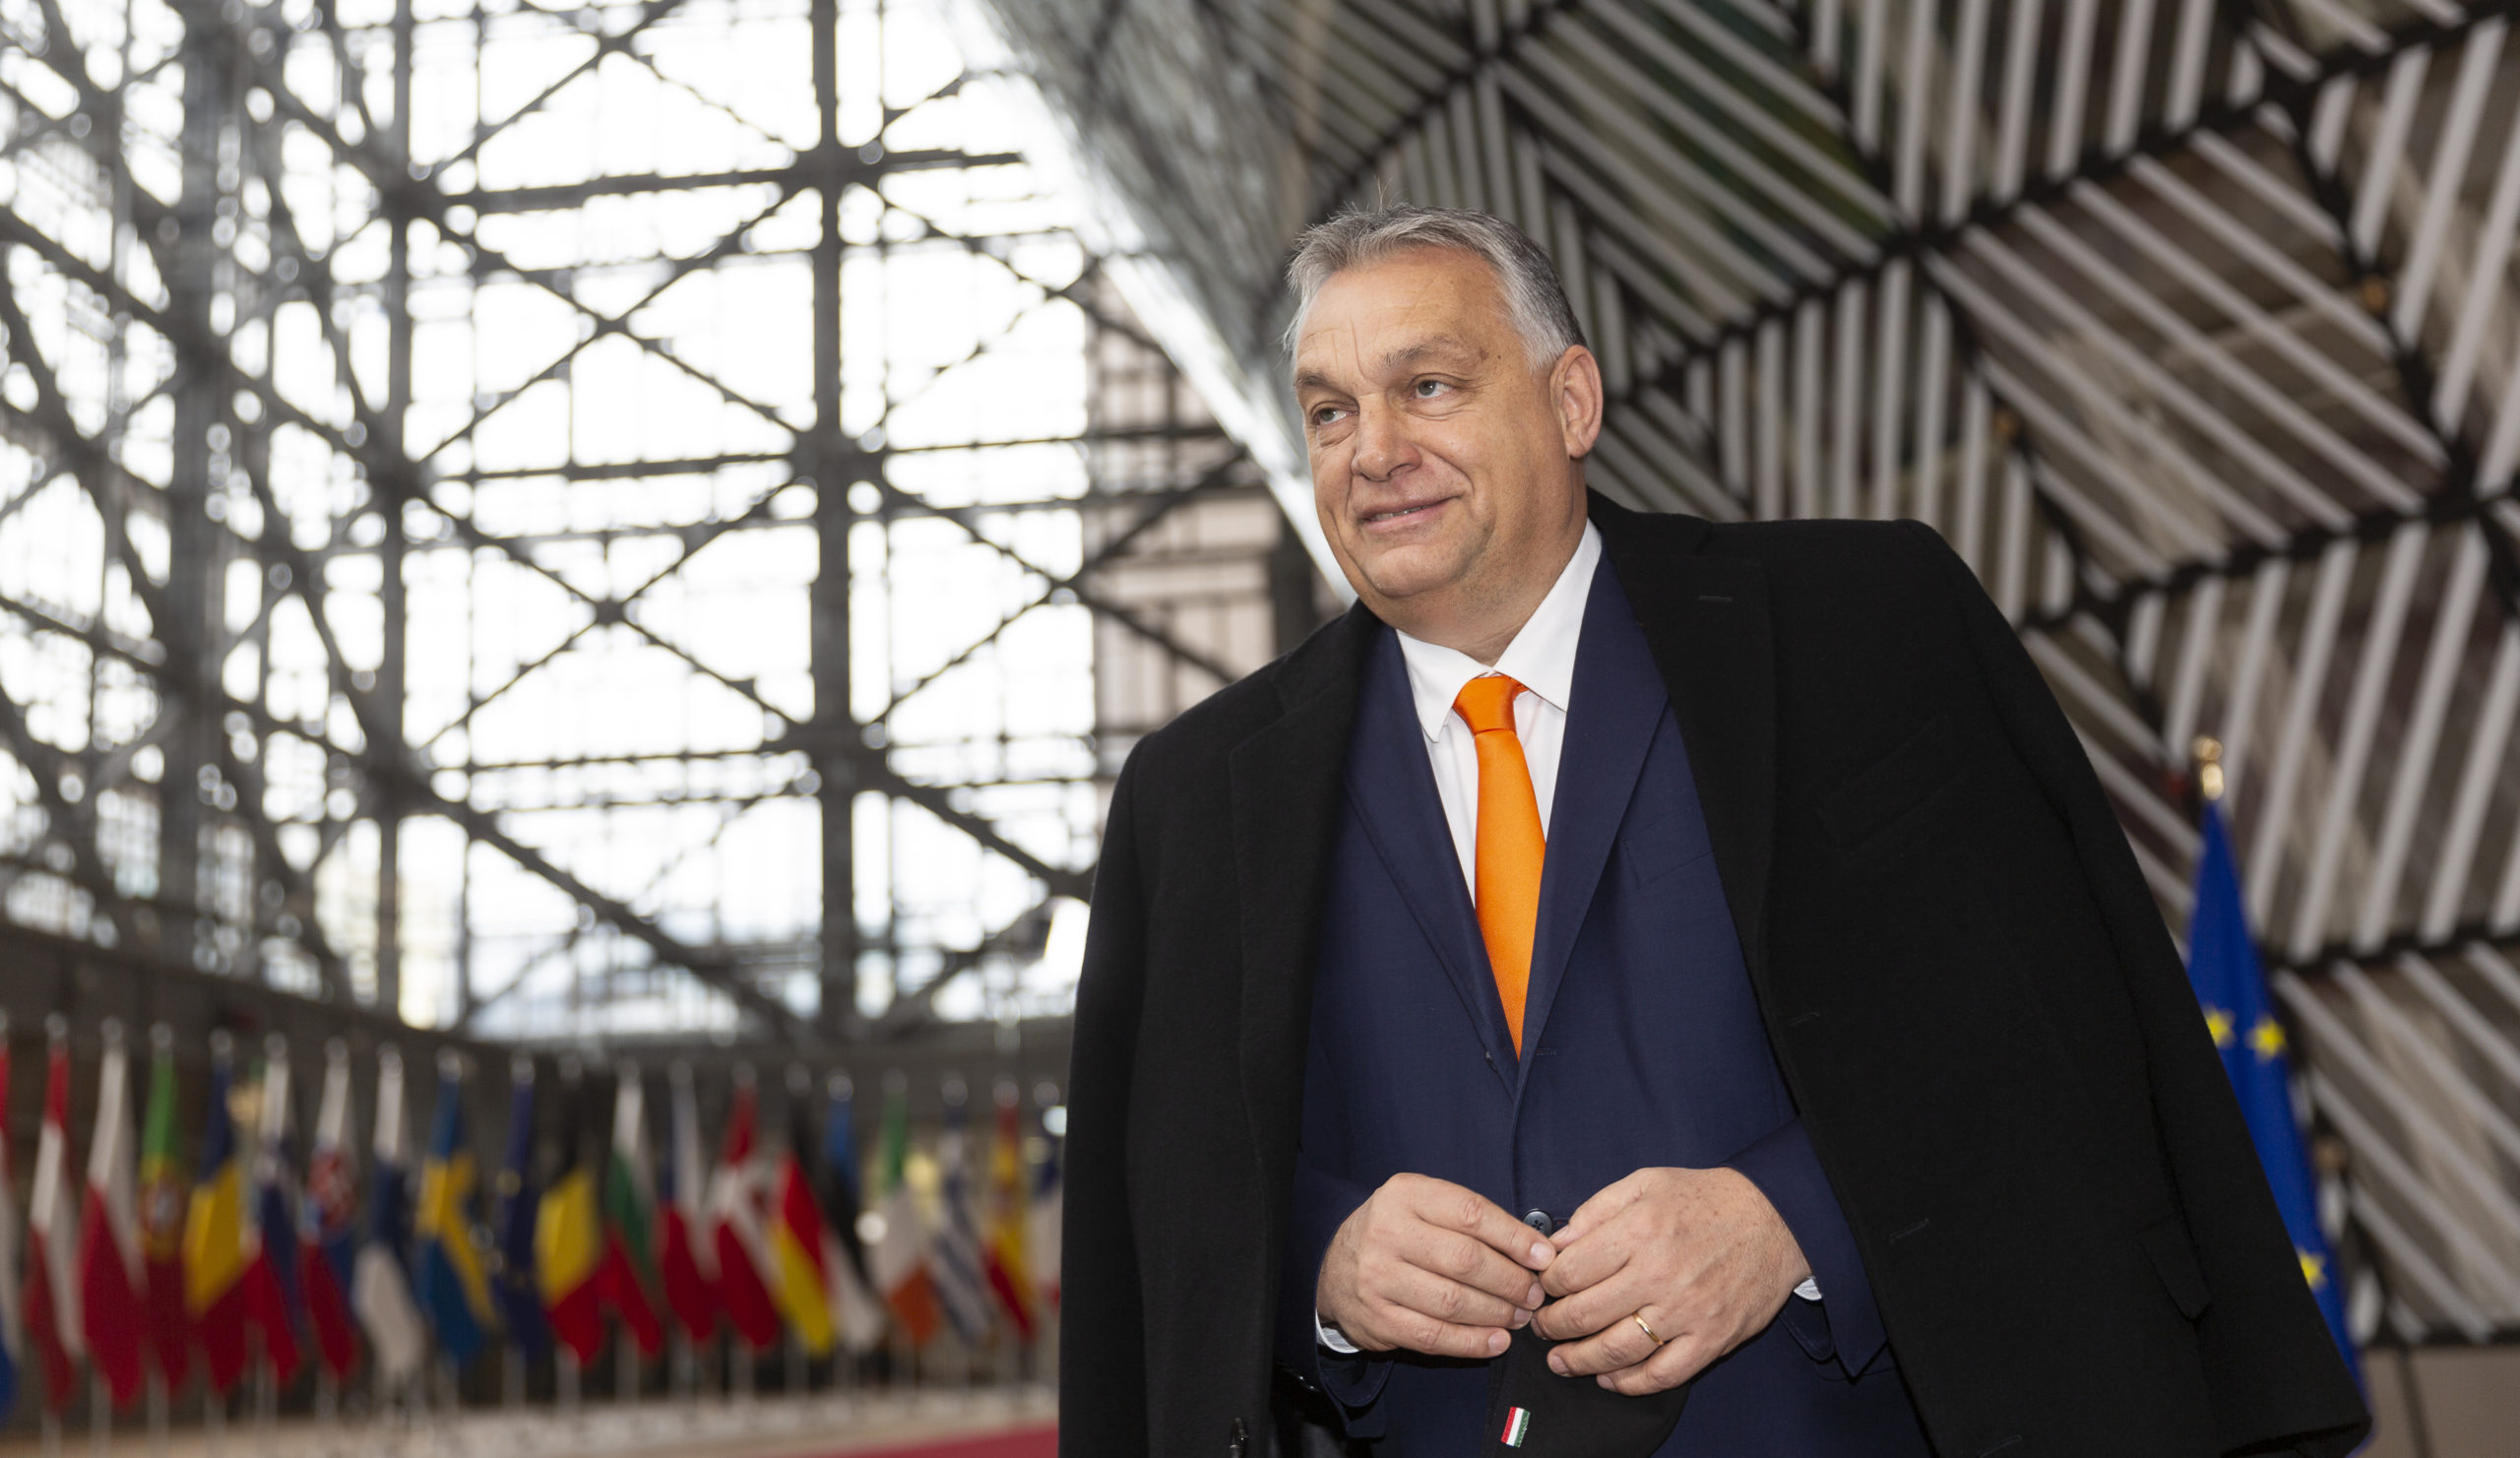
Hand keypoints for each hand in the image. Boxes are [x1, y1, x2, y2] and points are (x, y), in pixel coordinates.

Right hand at [1316, 1173, 1554, 1358]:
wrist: (1333, 1266)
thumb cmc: (1397, 1234)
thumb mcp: (1424, 1207)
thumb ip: (1471, 1220)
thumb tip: (1536, 1249)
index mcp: (1405, 1195)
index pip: (1471, 1213)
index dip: (1515, 1238)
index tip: (1543, 1256)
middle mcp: (1386, 1232)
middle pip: (1465, 1260)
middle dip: (1511, 1281)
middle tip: (1534, 1293)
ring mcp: (1377, 1278)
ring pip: (1453, 1302)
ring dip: (1497, 1313)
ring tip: (1520, 1316)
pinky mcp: (1376, 1319)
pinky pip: (1434, 1336)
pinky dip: (1472, 1342)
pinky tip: (1497, 1341)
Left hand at [1531, 1167, 1808, 1393]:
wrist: (1775, 1219)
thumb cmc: (1704, 1198)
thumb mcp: (1645, 1183)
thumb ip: (1594, 1211)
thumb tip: (1554, 1245)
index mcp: (1639, 1231)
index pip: (1570, 1271)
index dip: (1545, 1285)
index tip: (1540, 1290)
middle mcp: (1659, 1274)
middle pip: (1584, 1315)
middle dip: (1551, 1326)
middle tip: (1540, 1327)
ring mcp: (1687, 1312)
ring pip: (1616, 1351)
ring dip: (1578, 1361)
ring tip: (1561, 1361)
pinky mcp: (1711, 1339)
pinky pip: (1662, 1374)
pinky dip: (1629, 1383)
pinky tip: (1609, 1378)